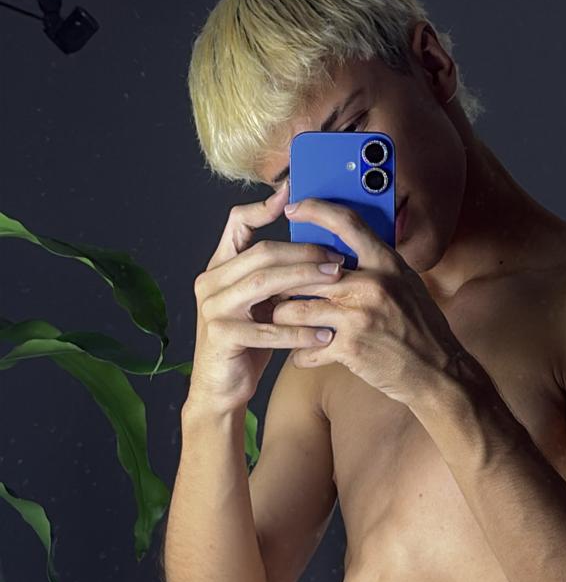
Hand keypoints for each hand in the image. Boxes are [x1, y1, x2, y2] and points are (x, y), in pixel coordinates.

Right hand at [187, 183, 346, 413]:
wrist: (221, 390)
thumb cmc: (248, 344)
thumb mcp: (260, 303)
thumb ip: (276, 276)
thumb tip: (319, 247)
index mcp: (220, 267)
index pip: (237, 222)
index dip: (264, 206)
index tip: (293, 192)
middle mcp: (211, 282)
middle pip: (262, 252)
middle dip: (304, 252)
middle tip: (339, 258)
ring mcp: (213, 308)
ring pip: (264, 282)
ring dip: (305, 281)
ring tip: (337, 284)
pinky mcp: (221, 336)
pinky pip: (267, 328)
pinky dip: (299, 331)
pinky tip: (325, 334)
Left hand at [276, 197, 462, 405]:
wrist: (438, 371)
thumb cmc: (422, 328)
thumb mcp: (407, 284)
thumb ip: (377, 266)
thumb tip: (341, 252)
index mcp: (387, 263)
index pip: (346, 223)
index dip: (315, 210)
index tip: (293, 208)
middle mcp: (372, 284)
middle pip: (306, 271)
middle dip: (284, 283)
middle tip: (273, 289)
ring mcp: (359, 316)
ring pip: (295, 309)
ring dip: (283, 319)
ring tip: (284, 323)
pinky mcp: (350, 347)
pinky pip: (305, 347)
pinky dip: (300, 353)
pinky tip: (305, 353)